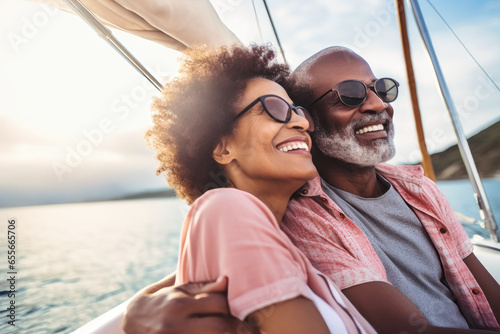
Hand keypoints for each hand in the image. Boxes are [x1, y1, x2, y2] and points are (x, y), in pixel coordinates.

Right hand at [122, 276, 244, 333]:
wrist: (130, 324)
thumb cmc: (157, 302)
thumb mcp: (173, 289)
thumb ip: (198, 285)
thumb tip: (225, 278)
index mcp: (179, 302)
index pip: (218, 302)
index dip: (234, 304)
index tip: (243, 306)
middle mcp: (176, 322)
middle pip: (220, 325)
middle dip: (235, 326)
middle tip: (246, 326)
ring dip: (227, 333)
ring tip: (241, 332)